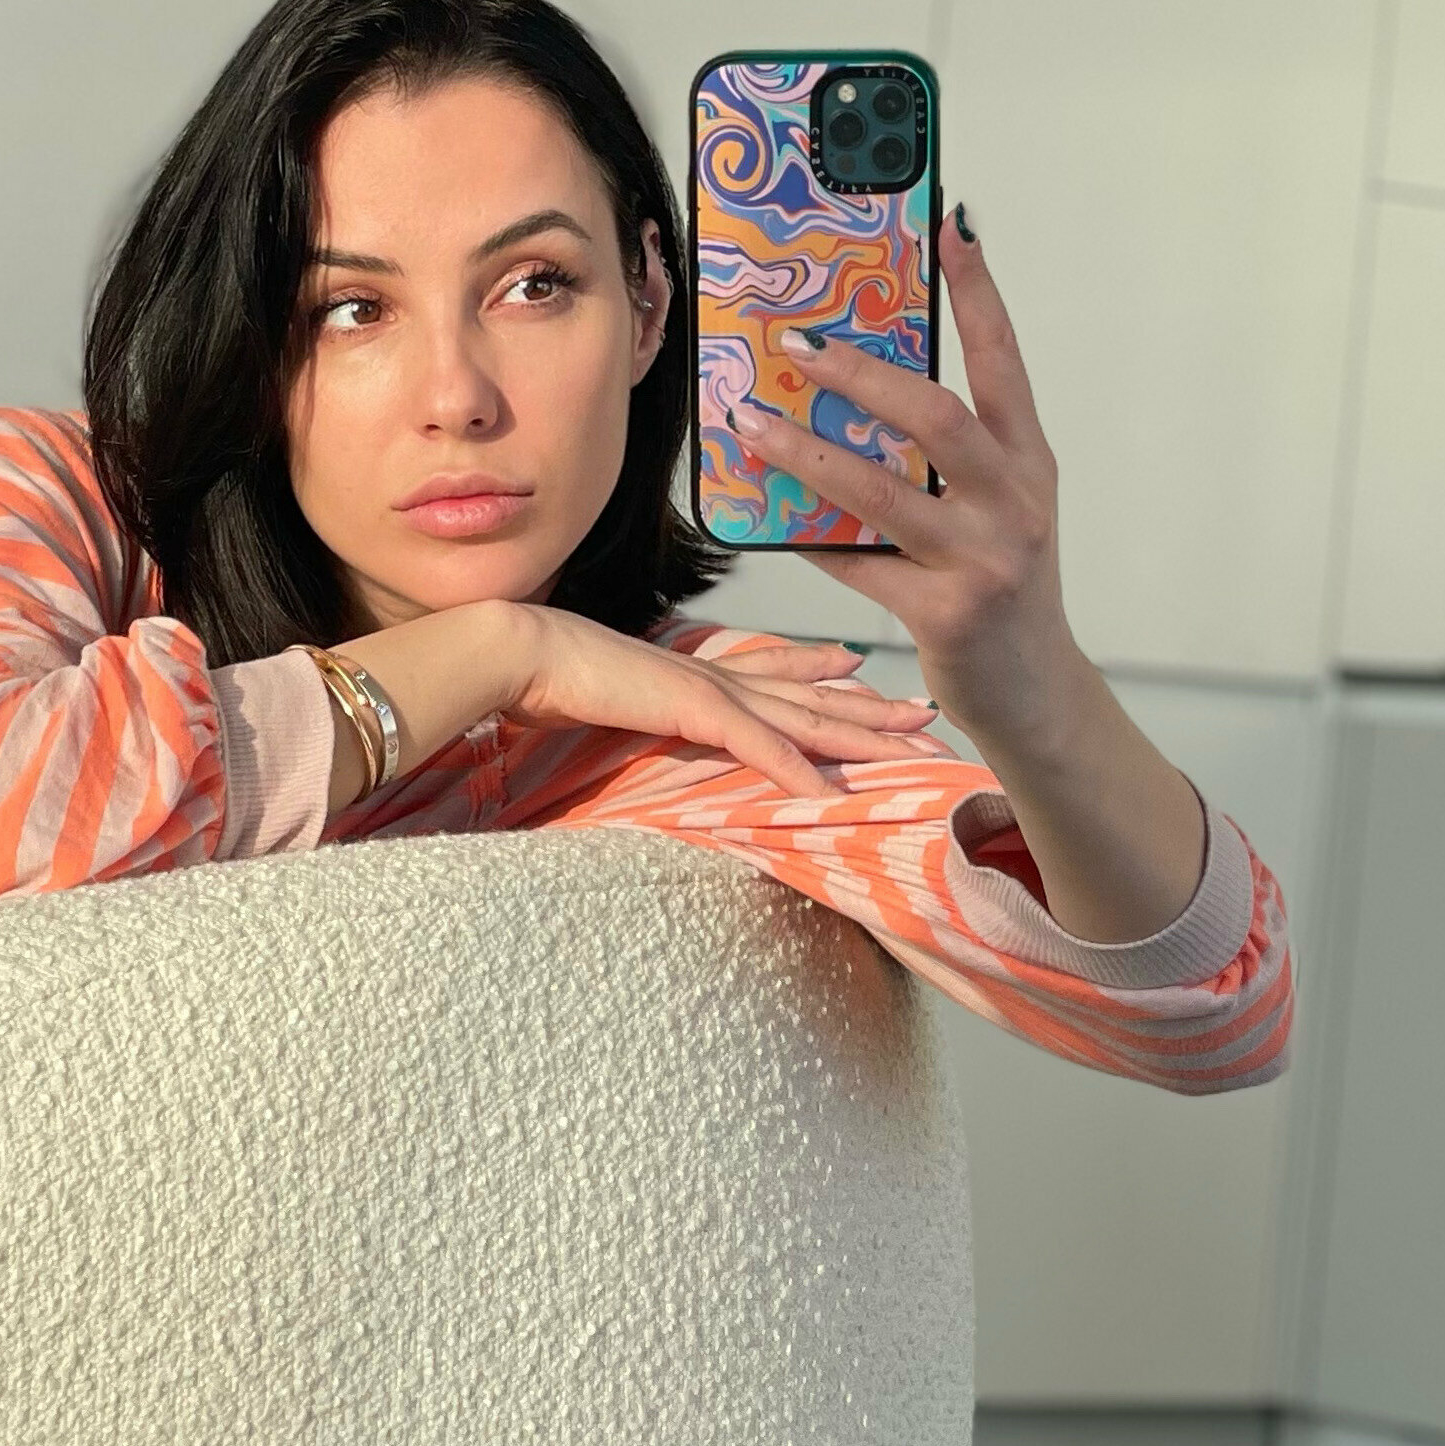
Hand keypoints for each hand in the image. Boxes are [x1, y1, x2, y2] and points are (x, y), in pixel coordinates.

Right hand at [491, 607, 941, 797]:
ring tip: (913, 748)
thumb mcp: (610, 698)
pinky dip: (794, 768)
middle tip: (928, 721)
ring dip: (861, 737)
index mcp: (698, 671)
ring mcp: (709, 689)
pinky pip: (756, 745)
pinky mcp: (691, 708)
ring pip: (804, 716)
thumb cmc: (547, 677)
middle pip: (811, 696)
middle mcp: (716, 675)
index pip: (777, 670)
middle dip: (873, 712)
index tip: (864, 673)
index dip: (825, 675)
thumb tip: (636, 716)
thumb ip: (637, 708)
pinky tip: (830, 793)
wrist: (516, 652)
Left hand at [732, 206, 1072, 748]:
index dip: (978, 291)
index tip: (951, 227)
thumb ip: (944, 461)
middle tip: (799, 344)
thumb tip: (853, 396)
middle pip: (937, 417)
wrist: (1035, 691)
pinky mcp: (944, 613)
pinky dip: (809, 536)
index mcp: (1029, 462)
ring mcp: (982, 558)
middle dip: (862, 375)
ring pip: (883, 492)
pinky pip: (857, 563)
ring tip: (752, 422)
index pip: (1005, 359)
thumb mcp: (992, 511)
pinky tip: (768, 514)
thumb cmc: (998, 586)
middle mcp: (1016, 502)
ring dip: (808, 453)